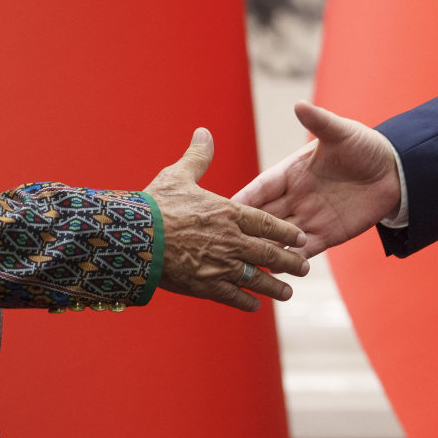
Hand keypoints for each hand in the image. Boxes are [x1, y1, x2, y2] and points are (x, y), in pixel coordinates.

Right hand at [148, 128, 309, 310]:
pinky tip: (255, 305)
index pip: (268, 224)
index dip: (286, 232)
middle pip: (269, 253)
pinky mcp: (206, 286)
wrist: (134, 238)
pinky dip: (246, 301)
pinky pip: (233, 296)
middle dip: (289, 262)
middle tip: (304, 268)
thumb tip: (204, 132)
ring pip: (256, 278)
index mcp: (229, 212)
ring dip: (274, 286)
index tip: (301, 239)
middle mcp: (231, 240)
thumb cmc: (155, 204)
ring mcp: (221, 265)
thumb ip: (198, 157)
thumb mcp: (178, 175)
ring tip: (288, 293)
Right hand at [231, 101, 400, 256]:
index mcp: (292, 171)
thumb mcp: (341, 133)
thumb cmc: (365, 146)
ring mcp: (310, 217)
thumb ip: (320, 122)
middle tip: (227, 245)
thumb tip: (300, 104)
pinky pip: (305, 251)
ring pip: (281, 237)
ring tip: (246, 264)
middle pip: (265, 216)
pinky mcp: (327, 234)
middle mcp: (296, 196)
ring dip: (266, 250)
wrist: (395, 171)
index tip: (223, 208)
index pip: (261, 187)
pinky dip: (291, 261)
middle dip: (248, 231)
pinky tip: (276, 273)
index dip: (244, 198)